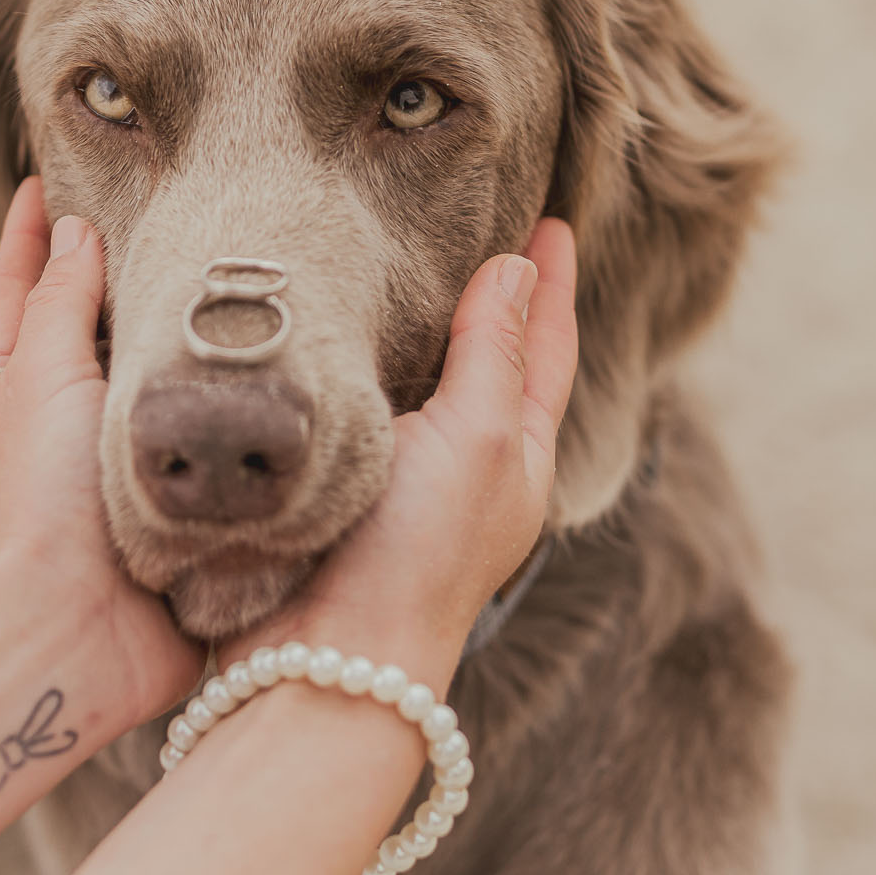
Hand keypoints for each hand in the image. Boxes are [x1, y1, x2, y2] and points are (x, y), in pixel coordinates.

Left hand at [0, 179, 203, 721]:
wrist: (75, 636)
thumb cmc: (40, 501)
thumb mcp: (36, 377)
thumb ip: (58, 301)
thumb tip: (73, 234)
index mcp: (9, 389)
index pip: (15, 289)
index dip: (29, 234)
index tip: (45, 177)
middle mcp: (59, 426)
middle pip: (85, 332)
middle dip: (117, 275)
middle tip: (167, 210)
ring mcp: (115, 470)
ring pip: (151, 385)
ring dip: (184, 340)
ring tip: (234, 276)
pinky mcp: (172, 512)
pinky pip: (201, 448)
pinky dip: (226, 412)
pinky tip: (270, 376)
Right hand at [246, 219, 578, 693]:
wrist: (323, 659)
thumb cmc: (415, 554)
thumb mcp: (479, 438)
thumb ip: (496, 353)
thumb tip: (520, 269)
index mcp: (520, 458)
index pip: (548, 348)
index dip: (552, 281)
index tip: (550, 215)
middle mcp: (466, 471)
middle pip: (490, 363)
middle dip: (490, 296)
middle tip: (480, 220)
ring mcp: (400, 485)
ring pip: (420, 386)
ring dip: (418, 327)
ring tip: (401, 259)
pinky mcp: (335, 492)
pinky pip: (355, 411)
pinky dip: (356, 367)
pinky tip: (328, 337)